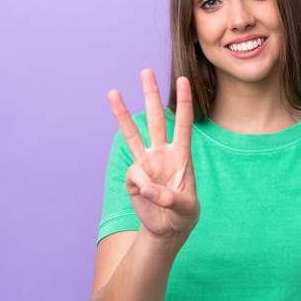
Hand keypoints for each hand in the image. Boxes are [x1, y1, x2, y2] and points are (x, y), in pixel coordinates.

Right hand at [107, 69, 198, 238]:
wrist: (167, 229)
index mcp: (182, 154)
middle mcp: (162, 153)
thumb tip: (147, 187)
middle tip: (146, 71)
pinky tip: (148, 197)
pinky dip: (142, 187)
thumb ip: (171, 198)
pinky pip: (134, 177)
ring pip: (133, 133)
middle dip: (151, 95)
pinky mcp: (133, 177)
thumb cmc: (183, 214)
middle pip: (156, 118)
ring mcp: (146, 163)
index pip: (183, 123)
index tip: (183, 80)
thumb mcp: (187, 209)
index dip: (184, 102)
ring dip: (123, 113)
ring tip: (112, 91)